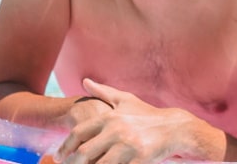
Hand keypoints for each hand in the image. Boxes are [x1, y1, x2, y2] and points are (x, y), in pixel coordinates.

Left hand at [53, 78, 200, 163]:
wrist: (177, 129)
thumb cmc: (148, 115)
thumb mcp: (126, 100)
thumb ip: (104, 92)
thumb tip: (85, 81)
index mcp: (111, 117)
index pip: (78, 133)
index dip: (65, 147)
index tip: (59, 156)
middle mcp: (117, 131)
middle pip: (83, 153)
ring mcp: (128, 147)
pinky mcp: (138, 160)